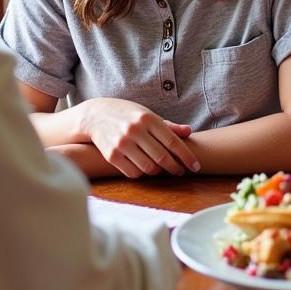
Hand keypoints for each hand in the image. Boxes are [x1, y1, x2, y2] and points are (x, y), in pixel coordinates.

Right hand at [80, 99, 200, 178]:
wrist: (95, 115)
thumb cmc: (127, 115)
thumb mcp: (147, 115)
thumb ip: (168, 126)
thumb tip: (189, 132)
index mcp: (147, 119)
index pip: (172, 141)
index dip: (186, 156)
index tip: (195, 166)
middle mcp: (135, 131)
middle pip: (162, 157)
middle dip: (175, 168)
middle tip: (181, 172)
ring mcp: (122, 143)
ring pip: (148, 168)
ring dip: (159, 173)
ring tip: (163, 170)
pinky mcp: (111, 155)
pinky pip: (133, 173)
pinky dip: (142, 174)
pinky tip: (146, 170)